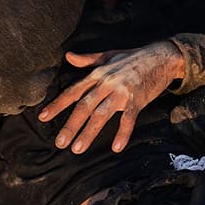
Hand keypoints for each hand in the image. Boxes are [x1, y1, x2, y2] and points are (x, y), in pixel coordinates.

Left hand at [38, 42, 185, 153]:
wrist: (161, 56)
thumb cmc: (133, 57)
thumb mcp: (108, 56)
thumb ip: (87, 60)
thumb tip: (68, 56)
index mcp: (97, 74)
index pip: (73, 91)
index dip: (57, 104)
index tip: (42, 118)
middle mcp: (106, 82)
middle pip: (84, 106)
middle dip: (70, 125)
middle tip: (59, 143)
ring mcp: (122, 91)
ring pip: (101, 114)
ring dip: (88, 132)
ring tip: (77, 149)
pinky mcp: (138, 99)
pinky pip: (128, 118)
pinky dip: (122, 133)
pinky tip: (116, 148)